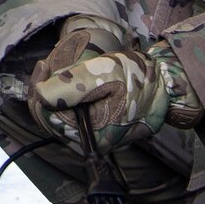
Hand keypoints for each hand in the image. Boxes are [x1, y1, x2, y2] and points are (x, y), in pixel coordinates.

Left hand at [27, 21, 200, 155]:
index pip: (48, 117)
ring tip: (56, 65)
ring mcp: (90, 134)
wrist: (164, 84)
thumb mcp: (105, 74)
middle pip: (49, 117)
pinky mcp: (93, 125)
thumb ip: (72, 84)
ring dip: (52, 89)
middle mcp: (89, 141)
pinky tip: (64, 74)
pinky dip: (62, 92)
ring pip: (56, 113)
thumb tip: (39, 94)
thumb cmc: (138, 78)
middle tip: (48, 62)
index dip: (40, 90)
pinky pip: (67, 110)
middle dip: (44, 88)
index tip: (45, 64)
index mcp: (92, 137)